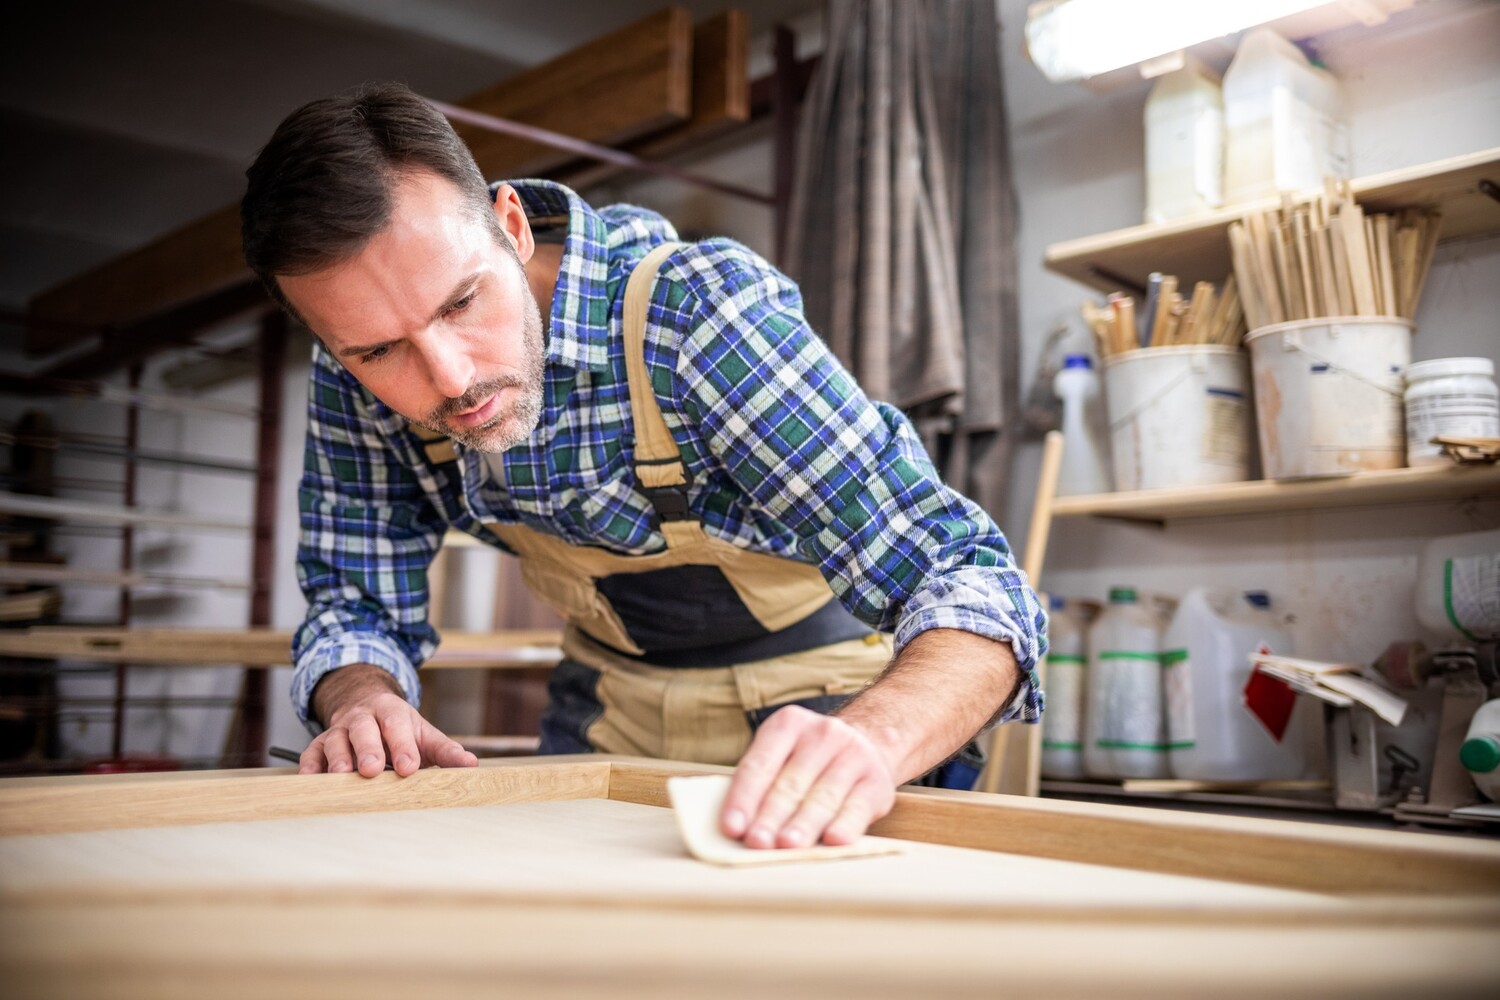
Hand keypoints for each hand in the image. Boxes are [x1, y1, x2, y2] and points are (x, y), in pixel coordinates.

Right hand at [300, 663, 477, 777]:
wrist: (365, 706)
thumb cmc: (398, 728)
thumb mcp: (424, 733)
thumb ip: (445, 751)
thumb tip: (470, 765)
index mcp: (391, 712)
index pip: (397, 726)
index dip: (402, 746)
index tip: (409, 768)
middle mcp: (362, 718)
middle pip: (362, 729)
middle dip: (367, 749)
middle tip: (372, 770)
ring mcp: (338, 731)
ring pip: (334, 741)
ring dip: (337, 759)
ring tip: (341, 777)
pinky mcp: (319, 745)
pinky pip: (311, 754)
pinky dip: (310, 767)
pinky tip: (311, 781)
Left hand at [720, 705, 896, 848]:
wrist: (868, 744)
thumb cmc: (809, 762)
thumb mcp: (783, 756)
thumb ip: (761, 785)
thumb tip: (738, 830)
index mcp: (788, 724)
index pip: (760, 764)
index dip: (744, 798)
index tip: (731, 828)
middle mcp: (823, 734)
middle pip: (790, 783)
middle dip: (771, 815)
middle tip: (756, 842)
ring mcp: (854, 754)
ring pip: (823, 797)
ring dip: (804, 824)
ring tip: (787, 846)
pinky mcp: (876, 782)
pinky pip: (857, 807)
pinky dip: (845, 825)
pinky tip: (833, 840)